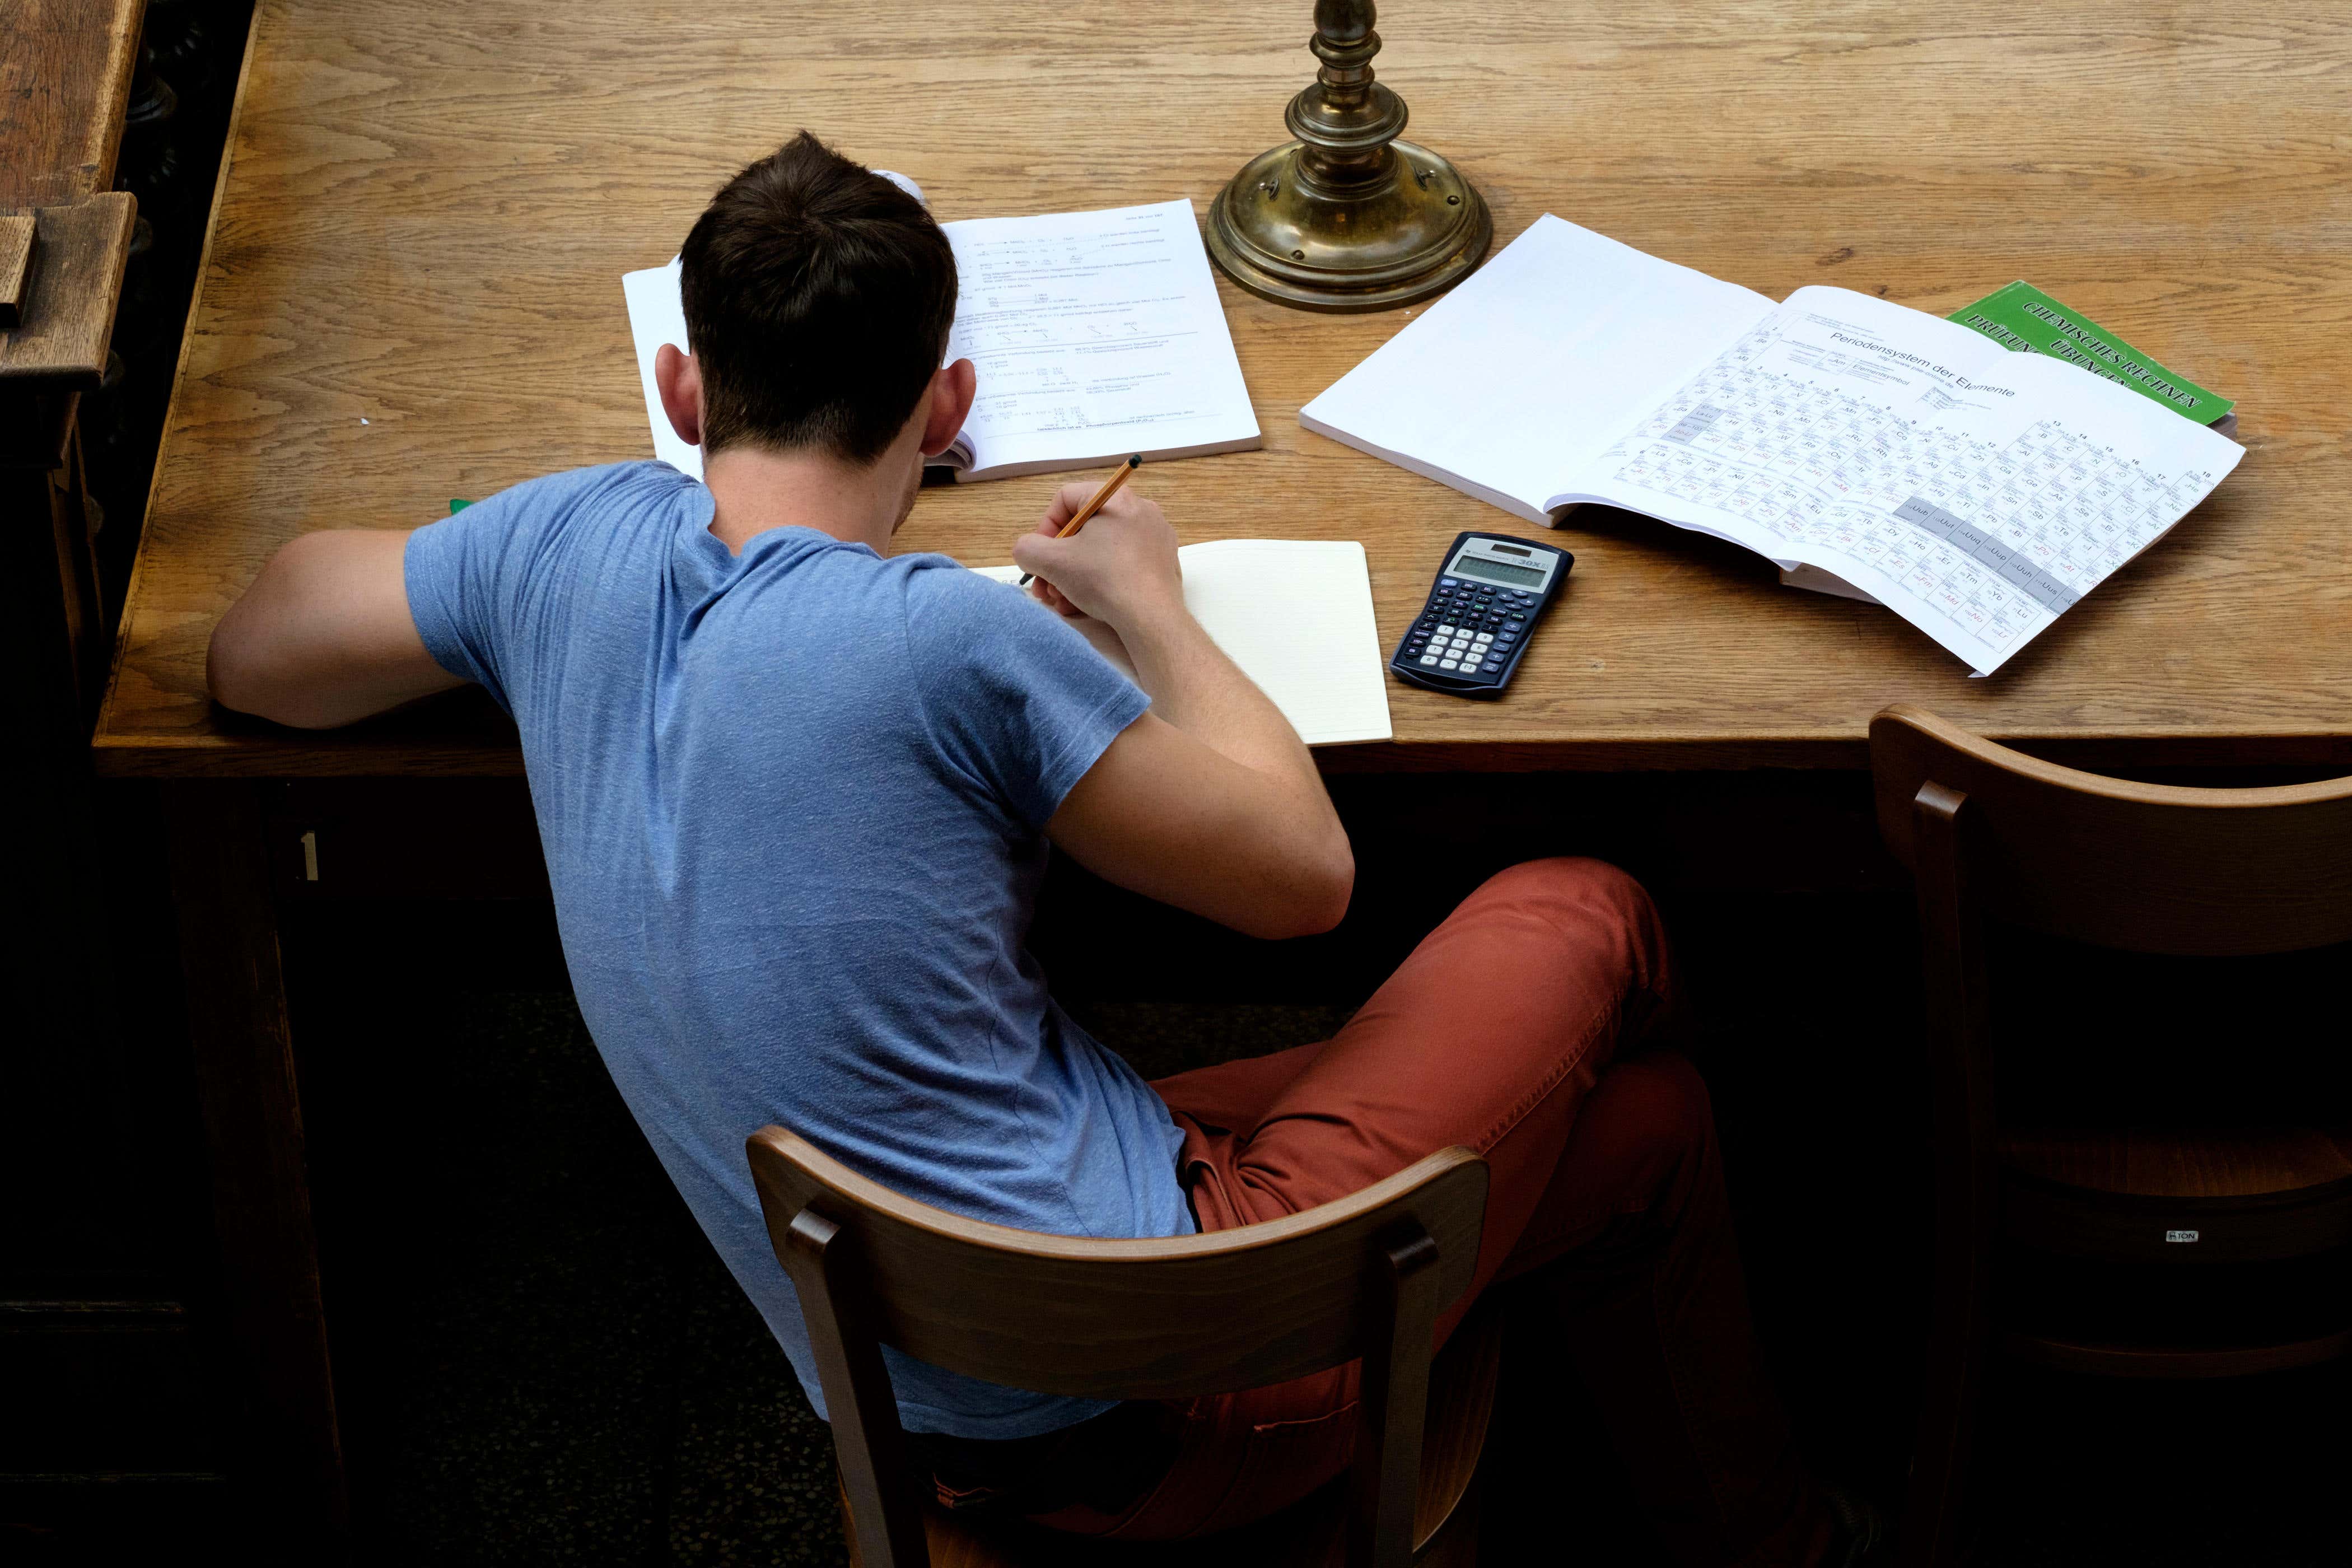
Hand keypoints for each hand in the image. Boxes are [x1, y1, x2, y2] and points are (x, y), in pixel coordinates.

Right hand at [1010, 482, 1182, 632]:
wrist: (1152, 618)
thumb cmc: (1103, 580)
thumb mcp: (1053, 562)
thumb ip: (1028, 548)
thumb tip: (1029, 550)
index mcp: (1115, 497)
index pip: (1066, 498)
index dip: (1045, 527)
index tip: (1039, 556)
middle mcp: (1140, 509)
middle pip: (1083, 528)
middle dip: (1058, 560)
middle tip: (1046, 586)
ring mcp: (1155, 537)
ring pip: (1101, 550)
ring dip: (1074, 576)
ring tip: (1062, 601)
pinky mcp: (1163, 562)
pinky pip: (1121, 564)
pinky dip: (1099, 581)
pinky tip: (1085, 605)